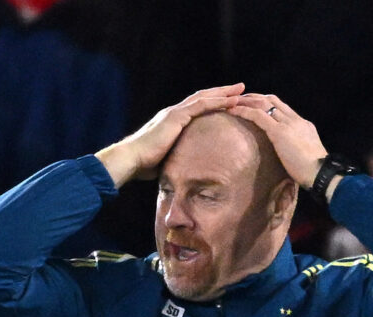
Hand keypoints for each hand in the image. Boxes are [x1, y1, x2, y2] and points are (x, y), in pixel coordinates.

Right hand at [95, 83, 244, 186]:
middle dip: (221, 93)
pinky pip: (201, 105)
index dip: (212, 103)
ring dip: (224, 93)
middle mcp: (174, 112)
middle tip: (239, 89)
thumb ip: (177, 158)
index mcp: (172, 121)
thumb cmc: (144, 165)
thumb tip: (186, 171)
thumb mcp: (167, 159)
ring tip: (241, 90)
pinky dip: (218, 102)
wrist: (131, 159)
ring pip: (204, 97)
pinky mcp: (176, 116)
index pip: (196, 108)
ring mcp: (175, 112)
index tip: (228, 101)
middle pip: (202, 98)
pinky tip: (232, 101)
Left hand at [228, 93, 329, 188]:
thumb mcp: (306, 155)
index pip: (282, 107)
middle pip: (272, 100)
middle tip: (240, 100)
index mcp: (303, 124)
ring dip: (246, 101)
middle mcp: (295, 120)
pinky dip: (244, 111)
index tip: (256, 104)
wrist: (320, 172)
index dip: (267, 103)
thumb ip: (297, 150)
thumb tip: (290, 157)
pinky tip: (233, 111)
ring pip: (263, 104)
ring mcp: (287, 124)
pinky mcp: (279, 132)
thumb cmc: (314, 171)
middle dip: (255, 97)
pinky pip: (257, 116)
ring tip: (232, 102)